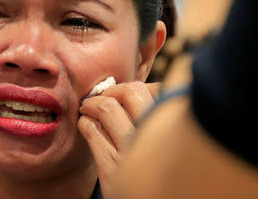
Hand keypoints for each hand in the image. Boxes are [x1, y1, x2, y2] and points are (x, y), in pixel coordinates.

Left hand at [78, 81, 159, 198]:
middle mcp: (156, 138)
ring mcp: (132, 154)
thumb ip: (160, 116)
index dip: (137, 87)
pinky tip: (86, 126)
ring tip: (88, 108)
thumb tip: (144, 88)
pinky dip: (85, 122)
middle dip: (112, 90)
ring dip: (91, 104)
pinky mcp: (111, 169)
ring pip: (107, 108)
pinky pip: (91, 131)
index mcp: (172, 128)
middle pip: (131, 92)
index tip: (125, 94)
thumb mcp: (167, 142)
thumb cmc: (157, 170)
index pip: (158, 89)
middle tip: (104, 96)